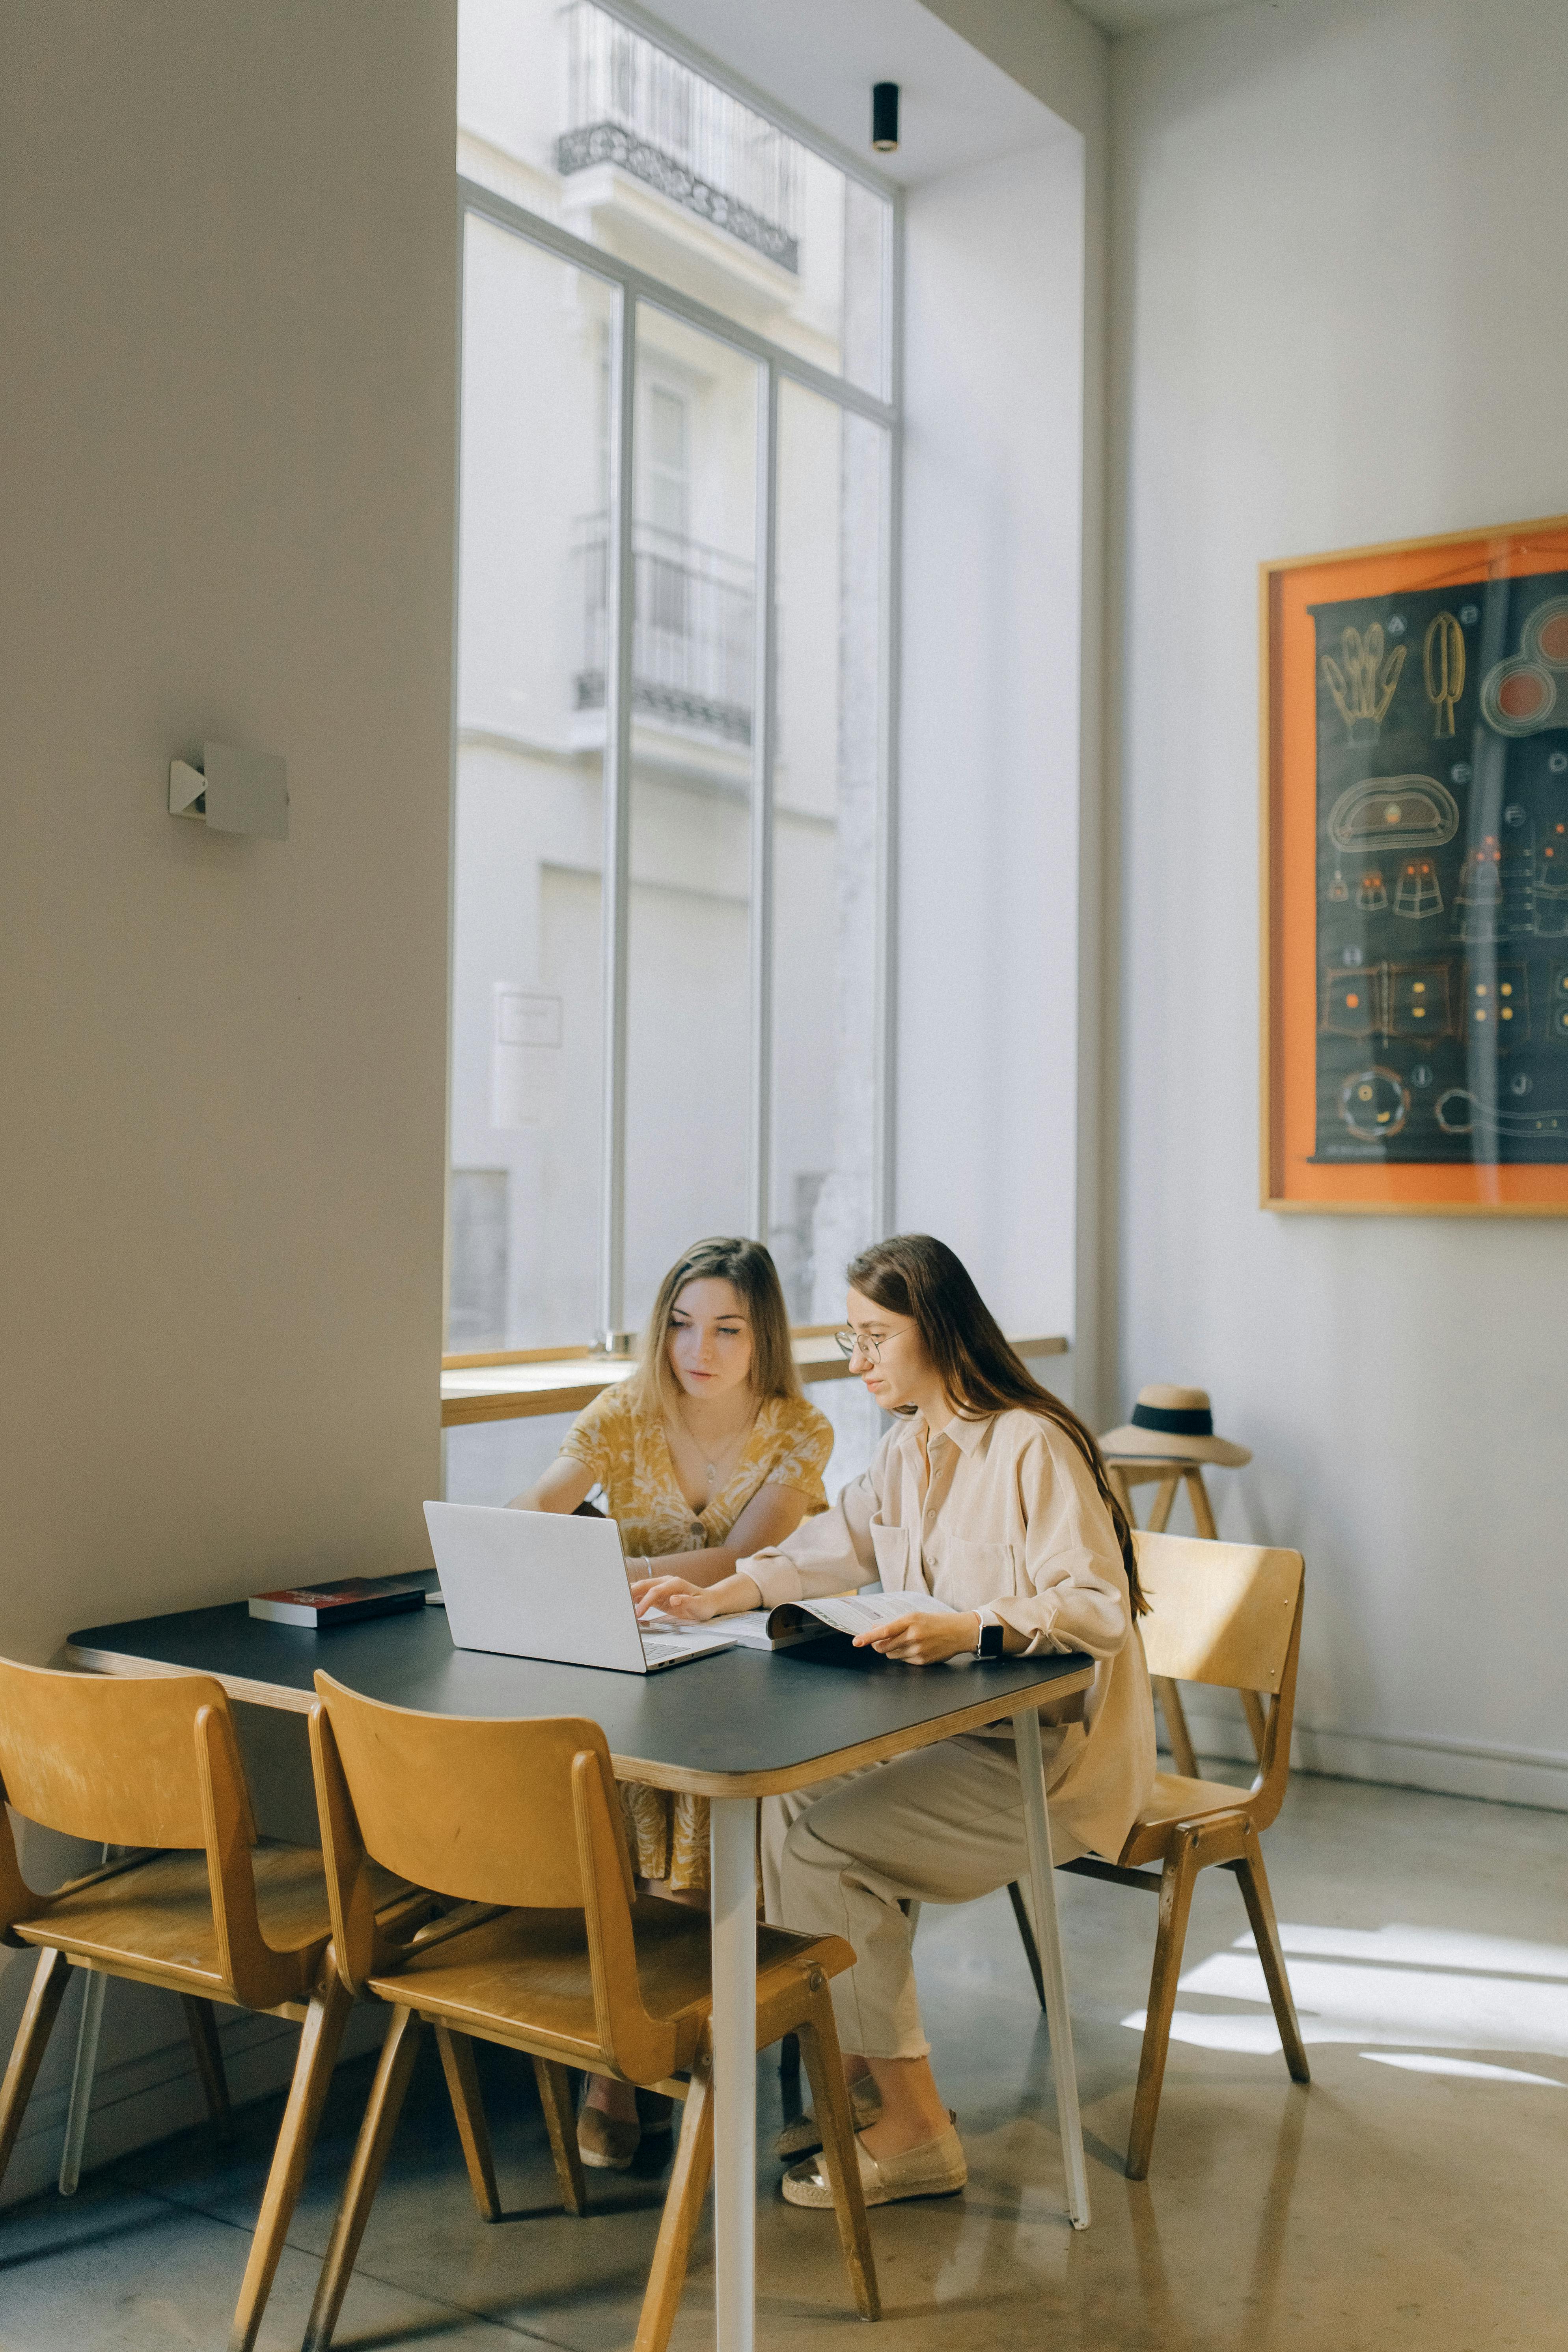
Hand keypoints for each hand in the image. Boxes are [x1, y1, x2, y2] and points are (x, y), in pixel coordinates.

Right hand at [631, 1570, 760, 1621]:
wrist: (708, 1601)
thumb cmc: (704, 1604)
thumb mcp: (699, 1606)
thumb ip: (687, 1602)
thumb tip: (674, 1599)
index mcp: (675, 1583)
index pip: (655, 1591)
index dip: (645, 1601)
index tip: (638, 1613)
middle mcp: (666, 1582)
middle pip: (644, 1585)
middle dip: (630, 1593)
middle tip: (618, 1604)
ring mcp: (661, 1587)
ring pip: (641, 1588)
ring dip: (628, 1593)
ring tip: (615, 1602)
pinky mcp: (658, 1594)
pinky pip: (643, 1594)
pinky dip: (633, 1597)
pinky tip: (623, 1602)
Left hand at [852, 1611, 981, 1664]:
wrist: (959, 1632)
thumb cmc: (936, 1621)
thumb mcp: (916, 1616)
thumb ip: (896, 1624)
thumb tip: (876, 1629)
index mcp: (911, 1621)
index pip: (884, 1631)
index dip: (868, 1637)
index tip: (856, 1641)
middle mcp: (913, 1636)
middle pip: (884, 1647)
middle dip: (878, 1645)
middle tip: (878, 1641)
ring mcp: (918, 1650)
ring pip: (892, 1655)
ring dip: (891, 1650)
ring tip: (903, 1642)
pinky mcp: (922, 1661)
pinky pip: (903, 1661)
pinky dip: (904, 1655)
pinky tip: (915, 1648)